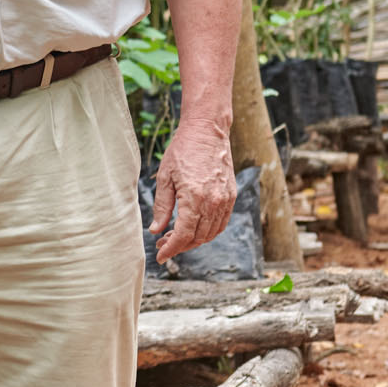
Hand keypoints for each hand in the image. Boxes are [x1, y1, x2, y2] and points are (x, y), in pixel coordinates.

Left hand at [148, 119, 236, 262]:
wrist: (207, 131)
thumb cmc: (183, 150)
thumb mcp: (165, 177)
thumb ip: (162, 207)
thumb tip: (156, 231)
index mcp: (195, 198)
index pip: (184, 235)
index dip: (171, 249)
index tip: (161, 256)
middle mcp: (214, 202)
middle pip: (198, 238)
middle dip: (180, 246)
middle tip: (163, 244)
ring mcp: (225, 200)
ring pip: (211, 233)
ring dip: (194, 241)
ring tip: (176, 237)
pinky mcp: (231, 196)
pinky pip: (221, 223)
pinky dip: (208, 231)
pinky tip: (194, 228)